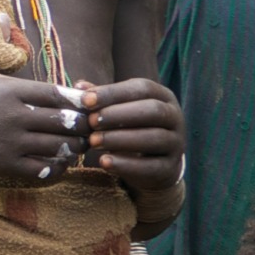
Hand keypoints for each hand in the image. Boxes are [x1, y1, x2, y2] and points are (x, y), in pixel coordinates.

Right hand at [0, 55, 89, 184]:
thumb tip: (2, 13)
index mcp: (11, 89)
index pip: (60, 95)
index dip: (77, 101)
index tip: (81, 105)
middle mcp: (15, 115)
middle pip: (67, 122)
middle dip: (81, 127)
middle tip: (84, 129)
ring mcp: (10, 142)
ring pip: (59, 148)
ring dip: (72, 149)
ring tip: (74, 147)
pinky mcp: (3, 164)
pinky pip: (42, 170)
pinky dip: (54, 168)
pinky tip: (54, 163)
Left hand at [81, 78, 183, 192]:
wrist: (154, 164)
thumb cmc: (132, 127)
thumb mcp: (119, 110)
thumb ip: (102, 99)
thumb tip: (78, 87)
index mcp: (163, 96)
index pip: (142, 88)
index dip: (113, 92)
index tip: (86, 100)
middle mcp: (174, 117)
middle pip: (152, 110)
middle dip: (118, 115)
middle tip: (91, 121)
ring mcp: (176, 143)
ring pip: (154, 137)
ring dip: (120, 139)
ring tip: (93, 141)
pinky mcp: (170, 167)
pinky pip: (151, 166)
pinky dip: (126, 165)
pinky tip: (104, 162)